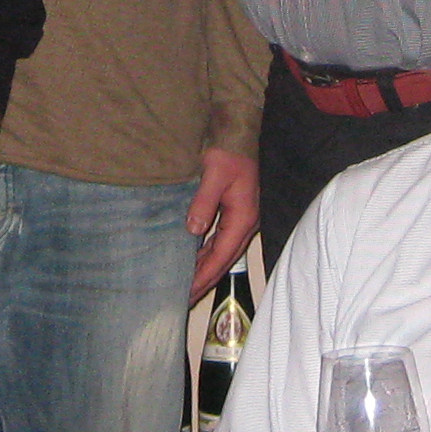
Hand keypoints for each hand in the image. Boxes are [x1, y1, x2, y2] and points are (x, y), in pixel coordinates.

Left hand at [186, 147, 259, 298]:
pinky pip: (222, 240)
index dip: (205, 274)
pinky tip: (196, 260)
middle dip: (206, 280)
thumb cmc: (229, 151)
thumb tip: (194, 230)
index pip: (222, 254)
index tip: (189, 291)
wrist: (241, 133)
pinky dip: (209, 254)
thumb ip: (204, 201)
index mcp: (242, 216)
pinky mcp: (237, 213)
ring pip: (224, 252)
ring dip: (207, 269)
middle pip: (224, 259)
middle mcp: (245, 222)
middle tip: (185, 298)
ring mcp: (242, 218)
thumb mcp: (215, 172)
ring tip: (189, 286)